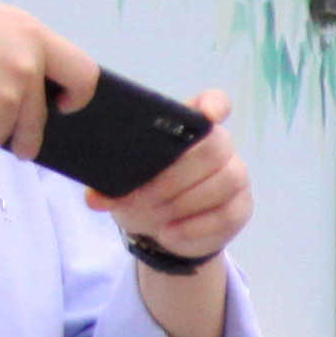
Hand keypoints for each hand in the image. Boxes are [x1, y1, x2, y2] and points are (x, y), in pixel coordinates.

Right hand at [0, 0, 86, 163]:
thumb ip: (11, 51)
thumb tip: (28, 100)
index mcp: (30, 33)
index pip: (82, 71)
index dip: (79, 92)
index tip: (66, 104)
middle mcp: (26, 65)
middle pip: (40, 117)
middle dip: (29, 139)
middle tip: (25, 150)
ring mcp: (6, 95)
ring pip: (5, 135)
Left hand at [100, 87, 250, 265]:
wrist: (164, 231)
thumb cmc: (144, 192)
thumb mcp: (121, 184)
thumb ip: (107, 185)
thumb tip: (94, 198)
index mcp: (191, 128)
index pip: (216, 103)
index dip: (215, 105)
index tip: (208, 115)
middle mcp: (221, 146)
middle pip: (214, 148)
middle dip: (176, 175)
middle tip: (143, 197)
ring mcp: (236, 176)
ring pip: (225, 181)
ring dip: (185, 201)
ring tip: (155, 216)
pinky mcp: (241, 207)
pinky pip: (227, 214)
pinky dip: (194, 227)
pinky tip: (170, 233)